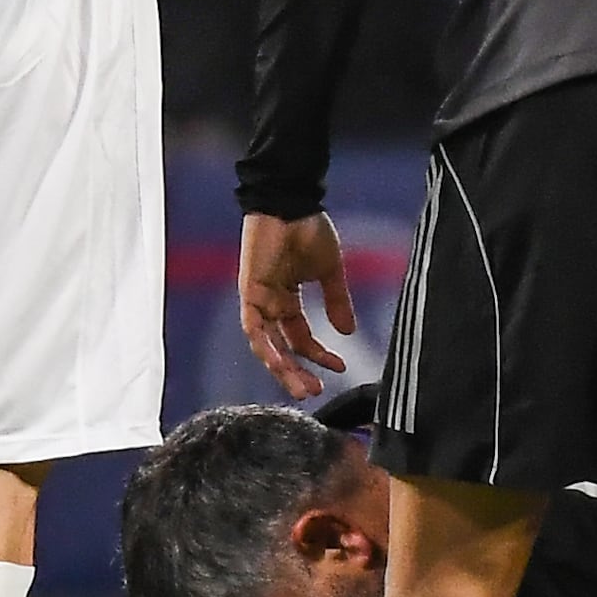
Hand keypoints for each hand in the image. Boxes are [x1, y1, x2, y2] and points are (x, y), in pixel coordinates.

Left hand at [239, 210, 356, 394]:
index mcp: (288, 300)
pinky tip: (279, 362)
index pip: (302, 337)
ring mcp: (258, 300)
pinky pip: (253, 328)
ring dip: (283, 367)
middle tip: (315, 392)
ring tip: (302, 386)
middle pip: (282, 348)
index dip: (320, 354)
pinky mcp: (248, 293)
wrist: (292, 204)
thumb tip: (348, 333)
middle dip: (297, 372)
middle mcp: (271, 304)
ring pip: (266, 345)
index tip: (341, 366)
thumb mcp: (329, 271)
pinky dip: (265, 346)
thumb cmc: (309, 230)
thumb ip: (337, 301)